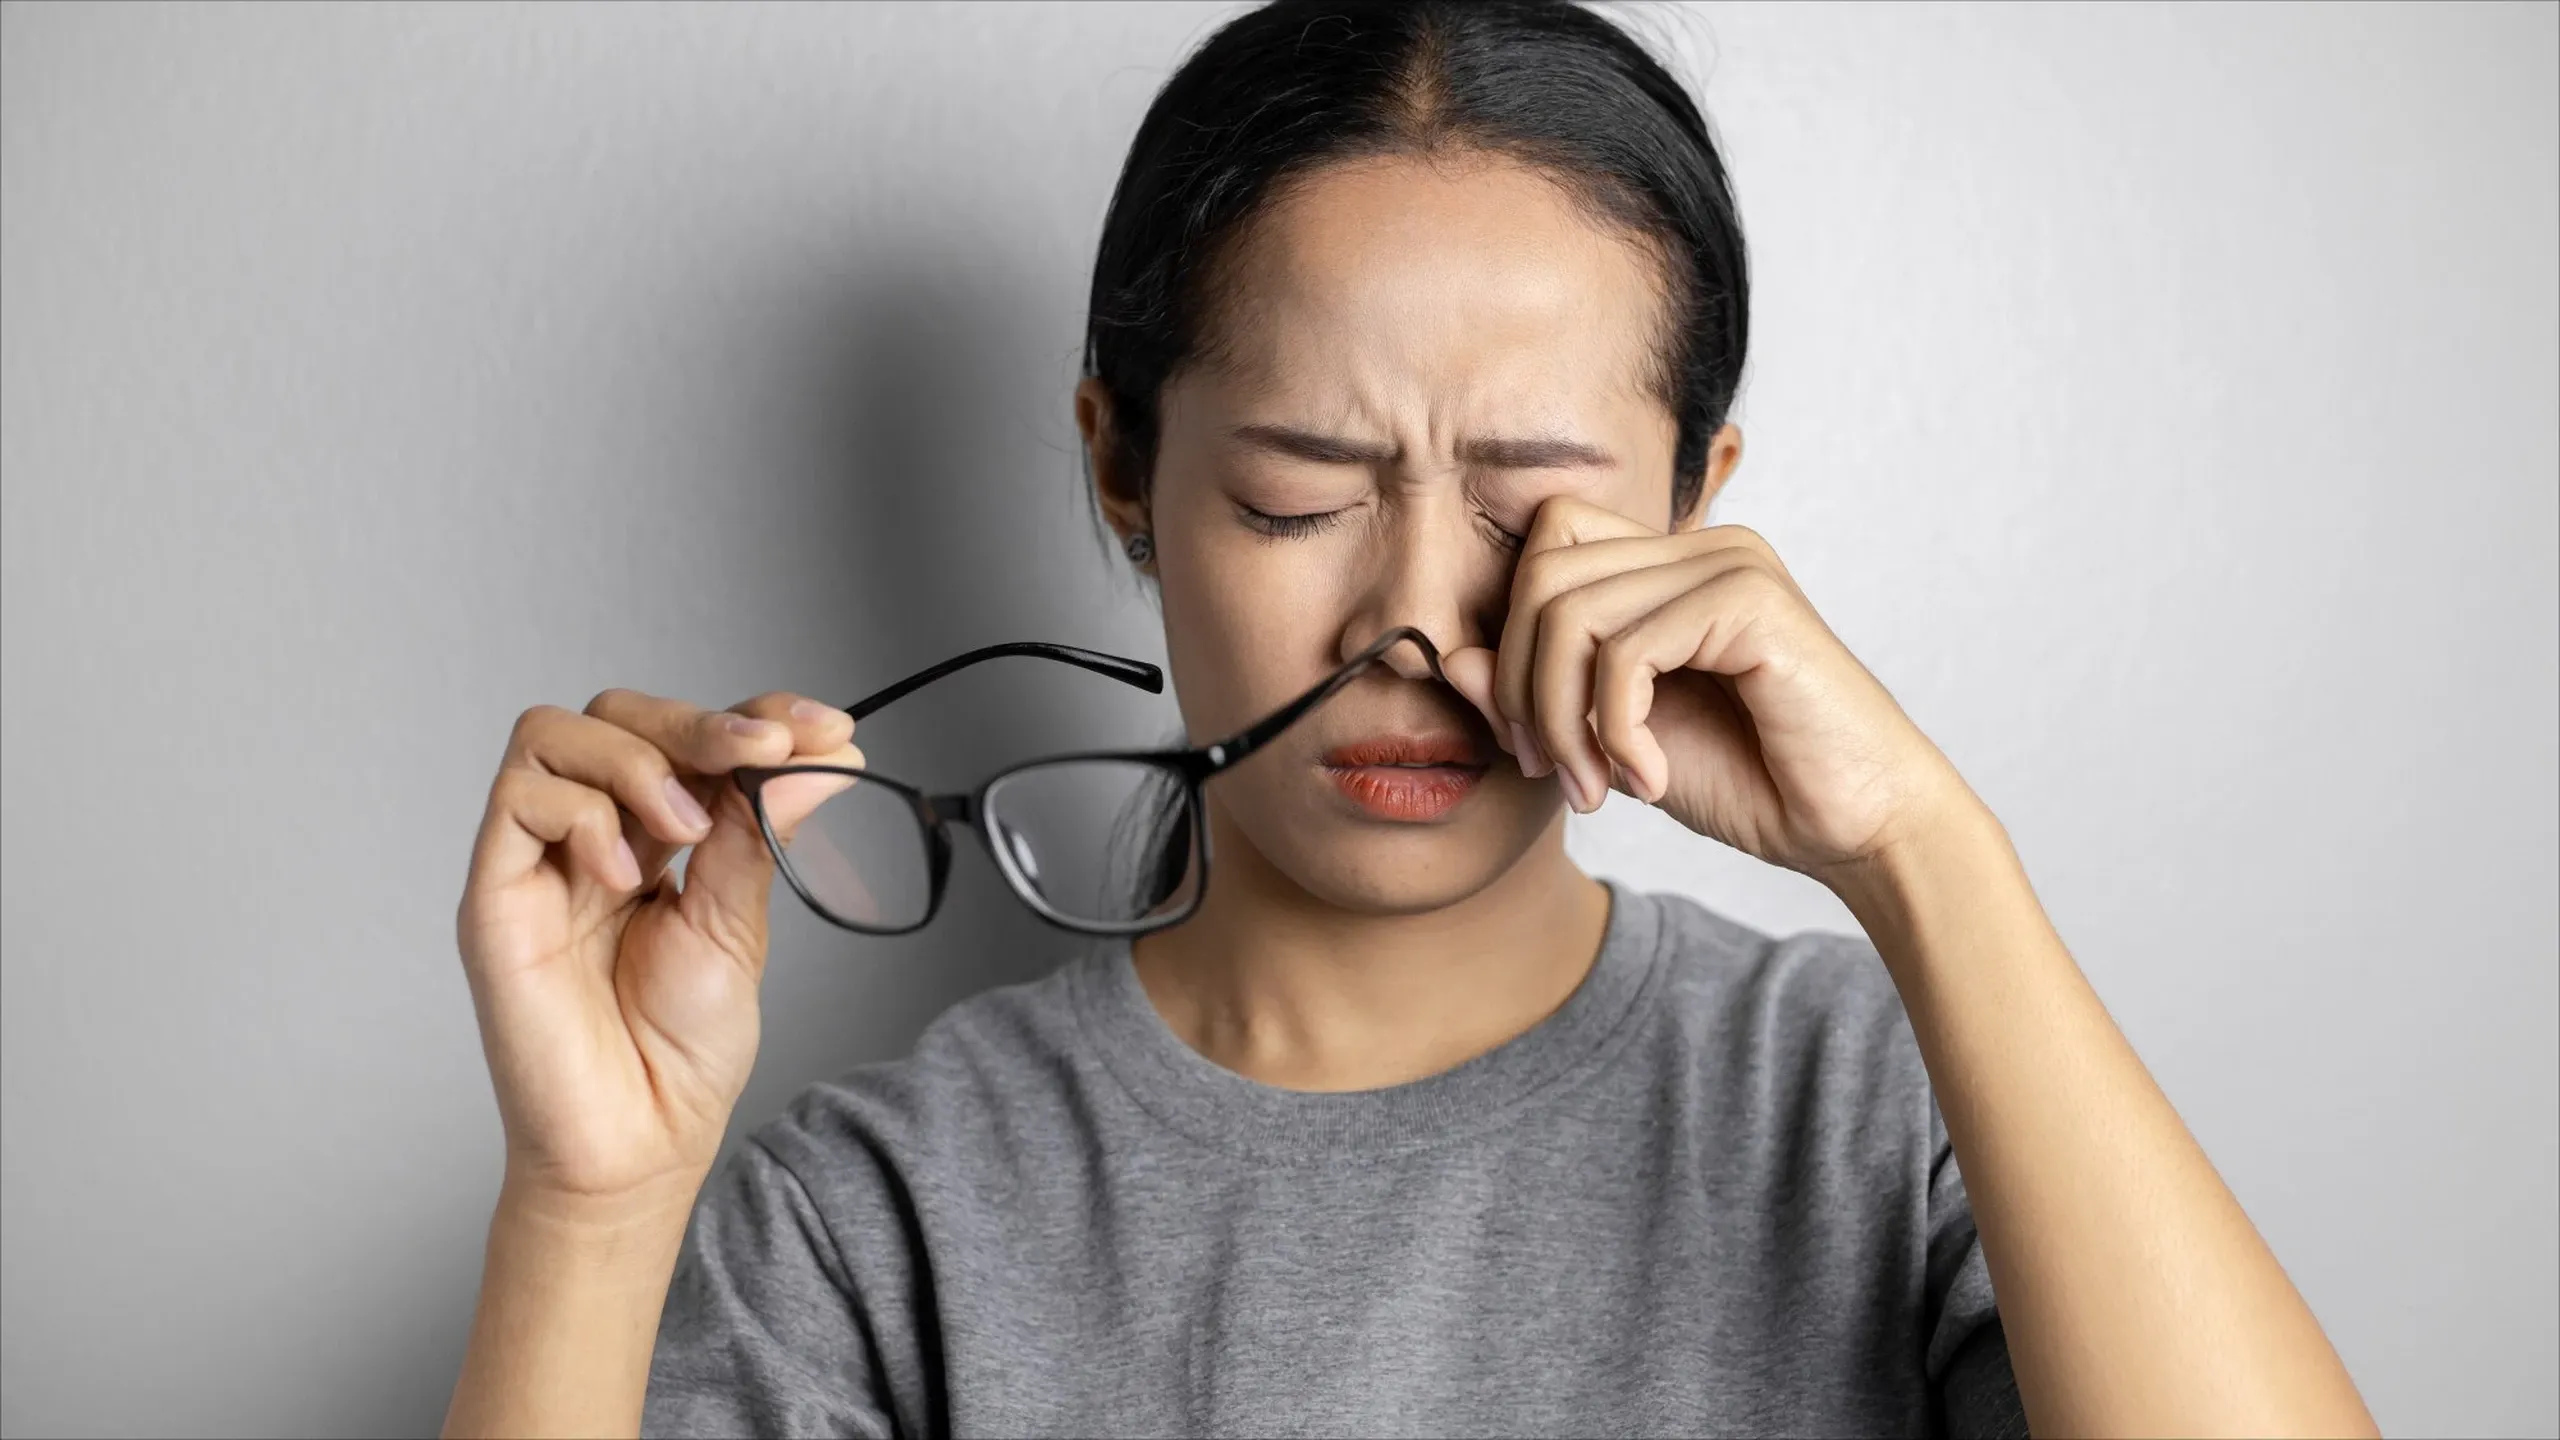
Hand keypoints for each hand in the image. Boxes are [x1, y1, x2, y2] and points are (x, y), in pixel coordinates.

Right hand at [455, 689, 859, 1209]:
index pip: (687, 737)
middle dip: (697, 721)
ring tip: (686, 827)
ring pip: (551, 735)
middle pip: (614, 714)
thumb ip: (759, 831)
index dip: (751, 715)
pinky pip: (518, 801)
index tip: (824, 726)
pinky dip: (585, 818)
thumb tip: (823, 754)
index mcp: (653, 841)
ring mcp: (537, 864)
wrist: (638, 1145)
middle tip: (763, 750)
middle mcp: (589, 839)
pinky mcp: (495, 897)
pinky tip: (626, 878)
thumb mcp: (738, 923)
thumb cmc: (678, 1053)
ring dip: (637, 760)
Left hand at [1442, 497, 1976, 880]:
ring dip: (1564, 719)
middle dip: (1525, 688)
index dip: (1512, 643)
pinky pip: (1626, 650)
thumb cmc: (1752, 783)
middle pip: (1540, 573)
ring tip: (1597, 785)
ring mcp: (1729, 564)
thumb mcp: (1614, 742)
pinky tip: (1647, 780)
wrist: (1858, 830)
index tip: (1532, 743)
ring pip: (1569, 611)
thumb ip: (1542, 695)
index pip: (1543, 550)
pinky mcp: (1751, 601)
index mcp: (1669, 567)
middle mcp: (1699, 547)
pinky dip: (1614, 729)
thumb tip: (1456, 657)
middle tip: (1556, 772)